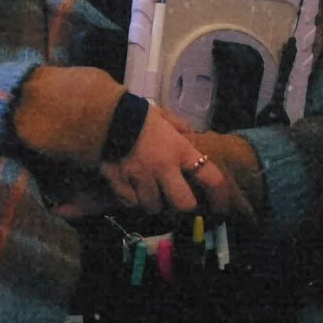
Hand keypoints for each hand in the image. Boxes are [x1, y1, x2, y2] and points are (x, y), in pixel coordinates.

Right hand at [96, 107, 210, 217]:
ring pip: (153, 206)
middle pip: (183, 203)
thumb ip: (179, 127)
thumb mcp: (163, 116)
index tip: (219, 207)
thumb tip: (191, 134)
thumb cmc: (136, 114)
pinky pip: (130, 202)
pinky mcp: (119, 183)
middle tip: (175, 201)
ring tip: (148, 194)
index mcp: (180, 150)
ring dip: (153, 202)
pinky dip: (132, 199)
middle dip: (181, 206)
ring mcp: (140, 178)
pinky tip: (130, 191)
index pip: (211, 178)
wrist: (102, 115)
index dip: (219, 197)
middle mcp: (164, 168)